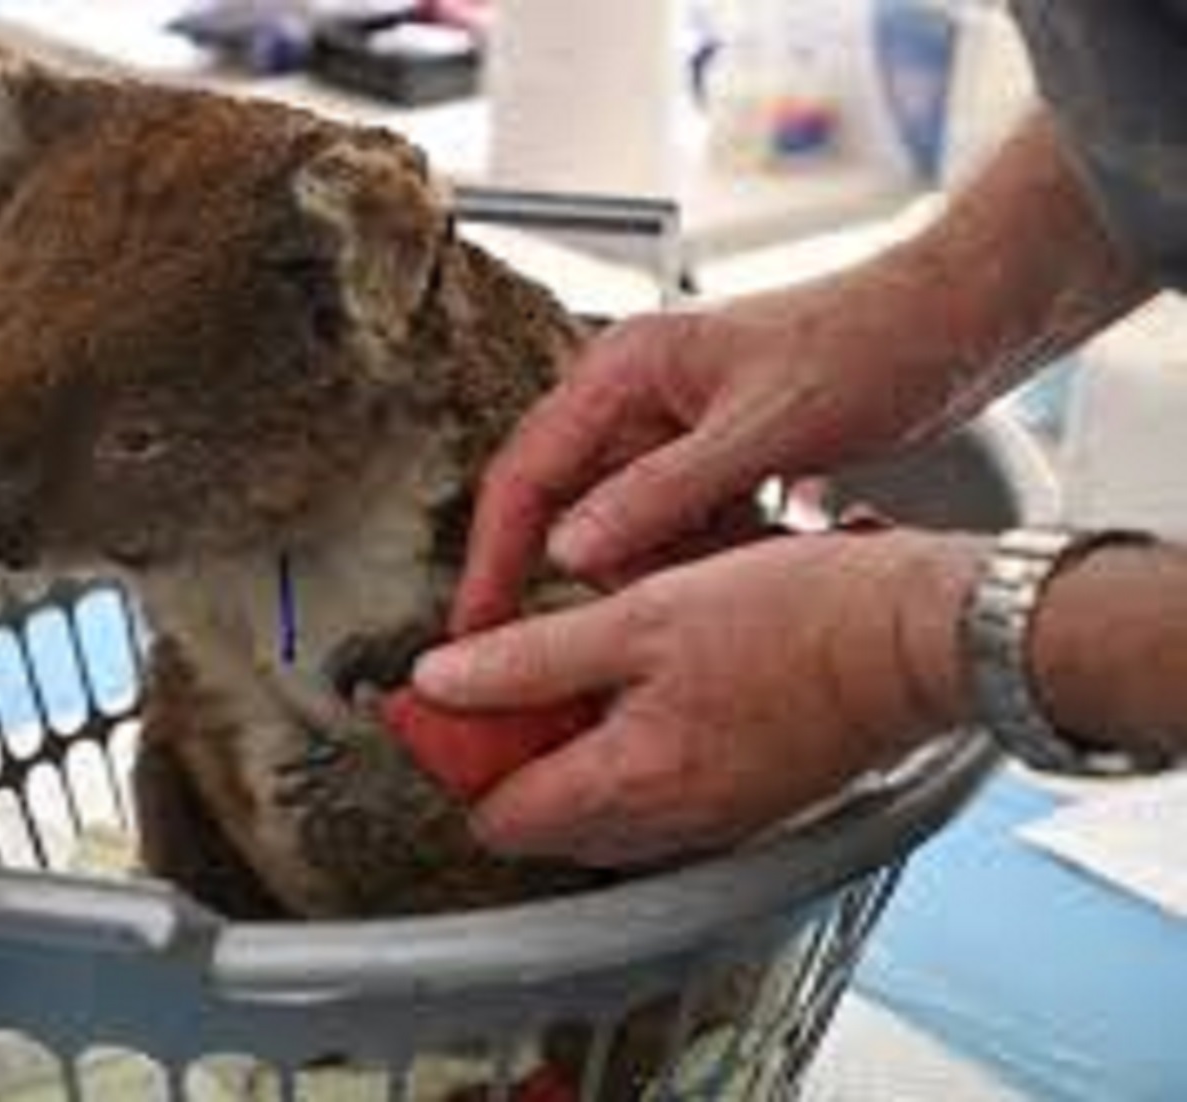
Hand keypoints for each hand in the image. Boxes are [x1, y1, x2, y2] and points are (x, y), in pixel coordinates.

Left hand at [416, 530, 980, 865]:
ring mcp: (715, 820)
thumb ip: (527, 658)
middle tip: (508, 676)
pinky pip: (656, 797)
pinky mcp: (748, 801)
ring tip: (581, 670)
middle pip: (544, 822)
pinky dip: (628, 752)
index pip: (501, 816)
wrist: (923, 634)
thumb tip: (441, 679)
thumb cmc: (801, 616)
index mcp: (634, 785)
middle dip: (510, 757)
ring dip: (570, 753)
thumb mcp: (638, 615)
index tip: (450, 700)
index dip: (461, 756)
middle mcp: (672, 826)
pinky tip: (646, 683)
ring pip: (599, 812)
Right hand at [452, 263, 980, 633]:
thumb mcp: (765, 427)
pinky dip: (714, 551)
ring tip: (751, 547)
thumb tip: (569, 551)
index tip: (476, 628)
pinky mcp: (711, 457)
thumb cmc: (870, 341)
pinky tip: (770, 535)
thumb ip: (664, 491)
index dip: (493, 557)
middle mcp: (632, 397)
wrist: (957, 319)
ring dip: (678, 561)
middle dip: (618, 565)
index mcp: (622, 370)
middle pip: (572, 510)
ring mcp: (670, 429)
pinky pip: (680, 529)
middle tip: (670, 596)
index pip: (524, 475)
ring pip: (630, 529)